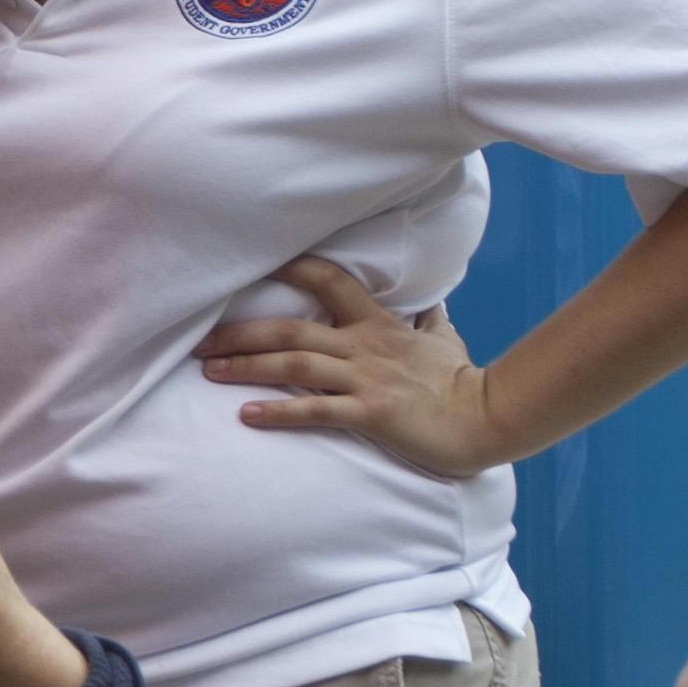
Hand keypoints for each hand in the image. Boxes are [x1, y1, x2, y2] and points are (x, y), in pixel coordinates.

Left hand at [196, 257, 511, 478]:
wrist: (488, 419)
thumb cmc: (461, 383)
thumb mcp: (445, 341)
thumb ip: (431, 322)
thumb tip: (434, 303)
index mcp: (378, 324)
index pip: (328, 280)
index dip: (289, 267)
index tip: (249, 267)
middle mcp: (365, 345)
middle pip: (291, 327)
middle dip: (240, 333)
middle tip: (199, 341)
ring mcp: (367, 379)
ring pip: (295, 363)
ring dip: (246, 366)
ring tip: (208, 371)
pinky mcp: (371, 414)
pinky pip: (316, 410)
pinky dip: (279, 412)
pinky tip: (247, 416)